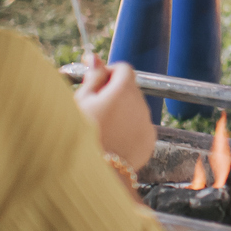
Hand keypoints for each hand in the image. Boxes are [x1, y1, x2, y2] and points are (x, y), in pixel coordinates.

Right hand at [75, 55, 155, 170]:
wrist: (94, 172)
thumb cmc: (81, 134)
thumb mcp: (80, 102)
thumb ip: (92, 78)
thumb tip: (95, 58)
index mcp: (123, 90)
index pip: (124, 68)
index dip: (109, 74)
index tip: (97, 84)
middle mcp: (140, 103)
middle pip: (130, 89)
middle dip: (114, 93)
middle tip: (95, 108)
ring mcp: (147, 122)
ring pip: (135, 109)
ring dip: (121, 112)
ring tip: (101, 128)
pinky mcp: (150, 140)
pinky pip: (140, 127)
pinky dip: (129, 130)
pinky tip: (112, 141)